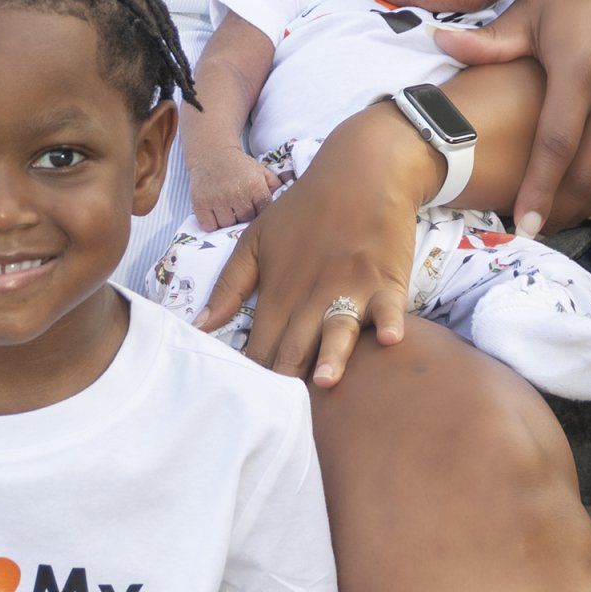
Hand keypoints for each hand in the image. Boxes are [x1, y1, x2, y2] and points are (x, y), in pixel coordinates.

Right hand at [185, 147, 280, 232]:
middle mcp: (236, 193)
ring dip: (228, 220)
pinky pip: (209, 226)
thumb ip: (275, 186)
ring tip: (228, 208)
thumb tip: (284, 203)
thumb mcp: (260, 170)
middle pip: (245, 221)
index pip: (263, 213)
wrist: (211, 153)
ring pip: (227, 225)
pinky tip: (216, 212)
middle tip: (240, 206)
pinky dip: (212, 223)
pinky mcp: (200, 203)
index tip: (255, 206)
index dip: (259, 212)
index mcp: (254, 186)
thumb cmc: (239, 165)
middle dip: (244, 216)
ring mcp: (217, 199)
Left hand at [195, 108, 435, 385]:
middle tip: (275, 420)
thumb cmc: (304, 209)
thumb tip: (198, 328)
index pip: (259, 344)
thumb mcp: (256, 239)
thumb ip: (229, 286)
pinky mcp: (387, 281)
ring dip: (334, 354)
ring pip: (340, 329)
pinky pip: (392, 306)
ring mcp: (351, 288)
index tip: (243, 405)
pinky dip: (392, 321)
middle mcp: (311, 295)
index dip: (251, 376)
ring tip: (326, 382)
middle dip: (286, 381)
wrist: (359, 170)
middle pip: (296, 347)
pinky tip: (392, 340)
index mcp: (277, 290)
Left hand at [432, 0, 590, 228]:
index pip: (555, 145)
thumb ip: (490, 41)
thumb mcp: (534, 11)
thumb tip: (436, 42)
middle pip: (590, 173)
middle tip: (540, 223)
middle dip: (562, 207)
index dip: (538, 190)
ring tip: (567, 212)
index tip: (522, 224)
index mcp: (580, 68)